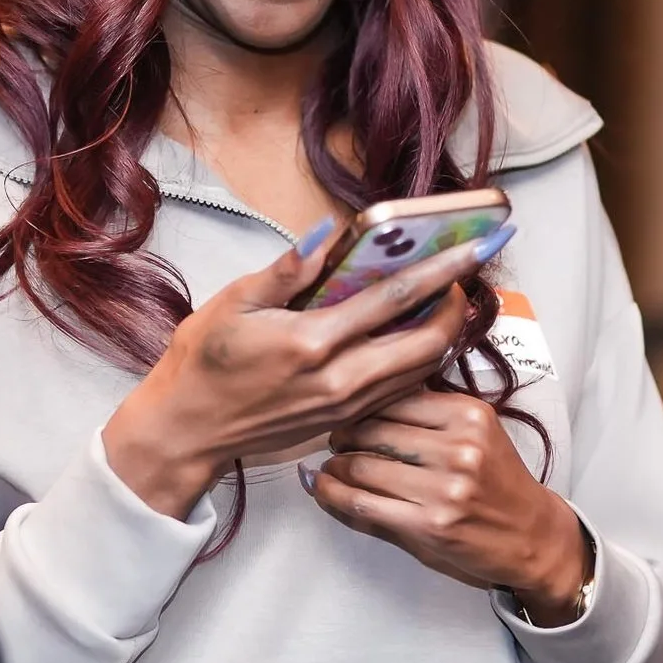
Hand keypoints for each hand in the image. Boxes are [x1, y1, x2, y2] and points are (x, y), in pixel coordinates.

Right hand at [100, 226, 500, 519]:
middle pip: (427, 343)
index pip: (393, 299)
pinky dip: (420, 359)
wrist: (187, 429)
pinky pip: (400, 389)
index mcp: (310, 342)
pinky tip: (418, 336)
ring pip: (421, 370)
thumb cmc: (202, 363)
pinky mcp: (344, 420)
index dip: (441, 270)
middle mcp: (338, 380)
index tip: (475, 246)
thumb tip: (328, 232)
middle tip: (466, 272)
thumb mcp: (233, 303)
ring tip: (449, 299)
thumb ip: (287, 270)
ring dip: (444, 334)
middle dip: (457, 305)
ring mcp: (345, 405)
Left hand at [306, 389, 589, 618]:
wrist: (532, 536)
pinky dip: (332, 494)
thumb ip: (425, 414)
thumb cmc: (497, 483)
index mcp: (469, 414)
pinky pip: (362, 503)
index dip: (361, 404)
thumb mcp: (475, 433)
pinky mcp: (430, 525)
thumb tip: (360, 392)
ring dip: (334, 466)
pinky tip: (323, 488)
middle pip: (371, 428)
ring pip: (362, 466)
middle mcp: (460, 447)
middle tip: (333, 440)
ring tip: (330, 467)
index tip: (348, 411)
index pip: (393, 395)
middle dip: (342, 434)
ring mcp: (445, 488)